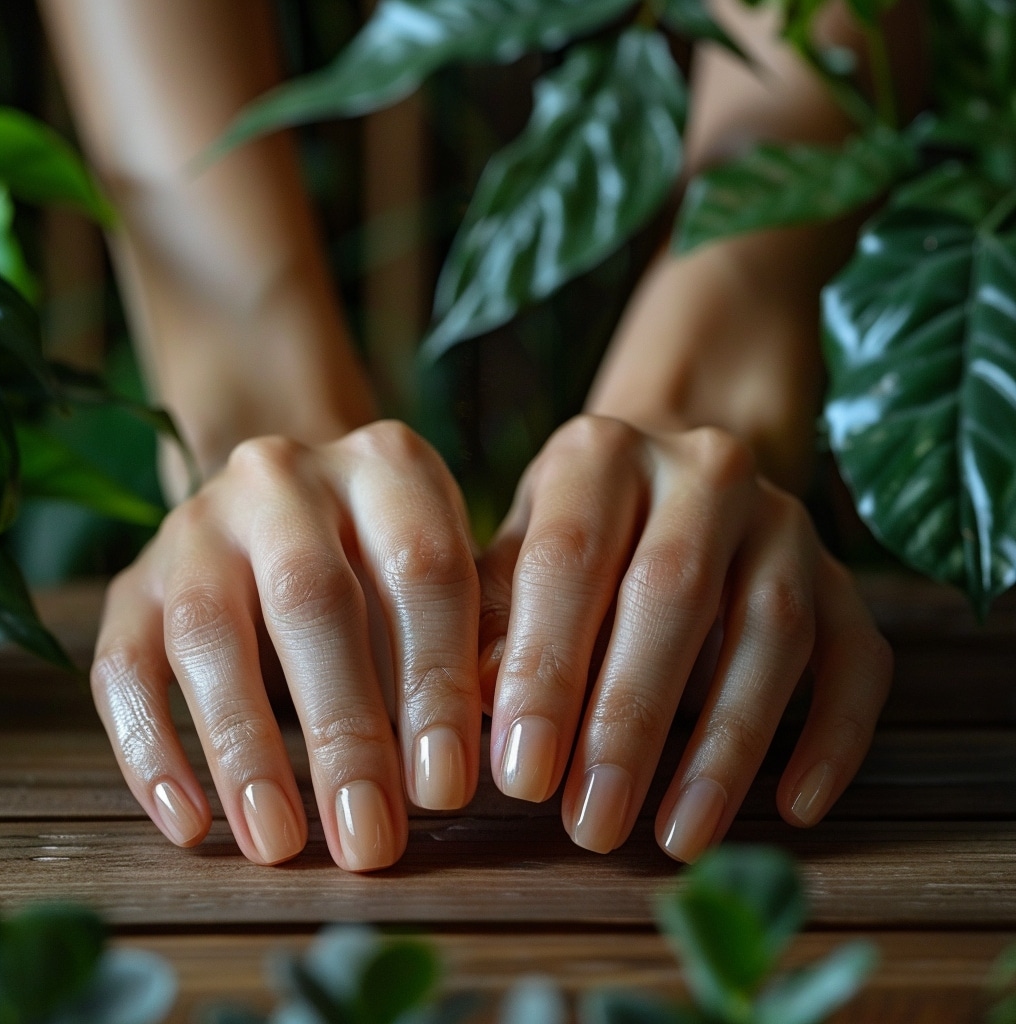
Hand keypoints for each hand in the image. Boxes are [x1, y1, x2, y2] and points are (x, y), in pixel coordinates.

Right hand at [91, 421, 481, 869]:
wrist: (289, 508)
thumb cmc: (390, 566)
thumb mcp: (447, 576)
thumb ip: (476, 641)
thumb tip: (492, 737)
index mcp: (387, 465)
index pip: (423, 568)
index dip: (437, 681)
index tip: (446, 788)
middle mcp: (286, 476)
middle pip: (312, 600)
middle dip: (344, 730)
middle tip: (368, 841)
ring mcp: (199, 522)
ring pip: (209, 632)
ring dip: (245, 748)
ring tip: (279, 843)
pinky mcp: (135, 579)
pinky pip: (123, 666)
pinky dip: (151, 750)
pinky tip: (190, 823)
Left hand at [477, 416, 891, 861]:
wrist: (669, 479)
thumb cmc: (575, 536)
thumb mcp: (516, 552)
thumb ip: (494, 621)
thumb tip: (481, 710)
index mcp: (601, 454)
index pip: (569, 559)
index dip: (545, 671)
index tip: (524, 778)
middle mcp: (702, 470)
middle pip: (672, 592)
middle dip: (631, 719)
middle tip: (595, 824)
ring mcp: (784, 520)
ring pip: (772, 628)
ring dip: (728, 743)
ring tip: (681, 835)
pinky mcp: (841, 575)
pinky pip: (858, 657)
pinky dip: (834, 735)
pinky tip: (795, 805)